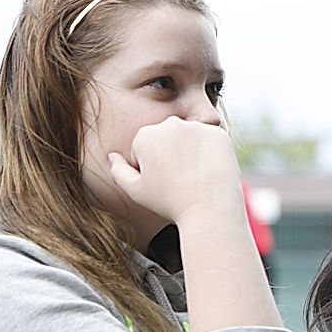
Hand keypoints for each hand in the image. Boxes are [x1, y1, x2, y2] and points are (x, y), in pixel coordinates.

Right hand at [107, 117, 243, 226]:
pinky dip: (209, 153)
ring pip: (188, 139)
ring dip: (189, 152)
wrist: (210, 208)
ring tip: (194, 177)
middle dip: (168, 155)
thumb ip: (118, 171)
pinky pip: (210, 142)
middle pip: (166, 140)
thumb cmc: (170, 203)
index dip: (151, 169)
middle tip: (179, 180)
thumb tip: (113, 156)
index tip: (162, 183)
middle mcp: (170, 124)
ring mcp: (197, 126)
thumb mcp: (135, 191)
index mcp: (145, 135)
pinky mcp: (219, 134)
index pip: (144, 148)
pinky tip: (209, 170)